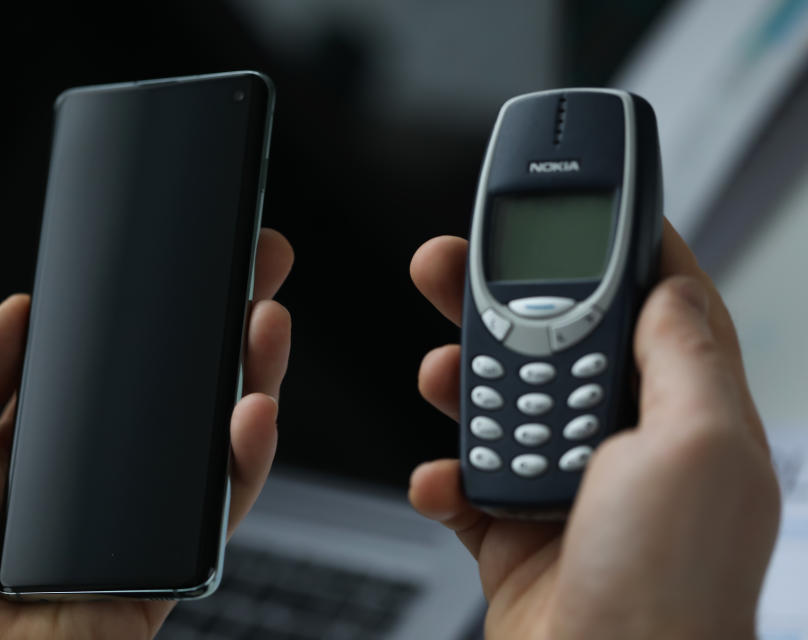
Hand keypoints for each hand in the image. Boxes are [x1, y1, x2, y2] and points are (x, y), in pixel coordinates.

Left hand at [0, 228, 292, 639]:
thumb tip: (24, 307)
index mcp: (41, 454)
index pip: (118, 375)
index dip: (154, 323)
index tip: (181, 271)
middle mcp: (98, 488)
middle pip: (178, 401)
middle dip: (223, 332)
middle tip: (253, 268)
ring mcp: (137, 528)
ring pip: (214, 447)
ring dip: (251, 378)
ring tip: (262, 319)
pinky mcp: (167, 573)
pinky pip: (219, 511)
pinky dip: (246, 458)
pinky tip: (251, 406)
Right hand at [408, 221, 779, 639]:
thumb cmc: (666, 589)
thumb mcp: (696, 450)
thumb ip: (683, 356)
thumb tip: (669, 285)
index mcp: (682, 415)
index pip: (656, 304)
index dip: (622, 245)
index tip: (583, 201)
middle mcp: (625, 444)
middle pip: (555, 342)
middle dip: (502, 298)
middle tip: (453, 262)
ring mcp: (566, 483)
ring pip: (498, 401)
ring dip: (459, 383)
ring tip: (438, 374)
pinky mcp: (514, 527)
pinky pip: (463, 480)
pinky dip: (441, 475)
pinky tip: (440, 478)